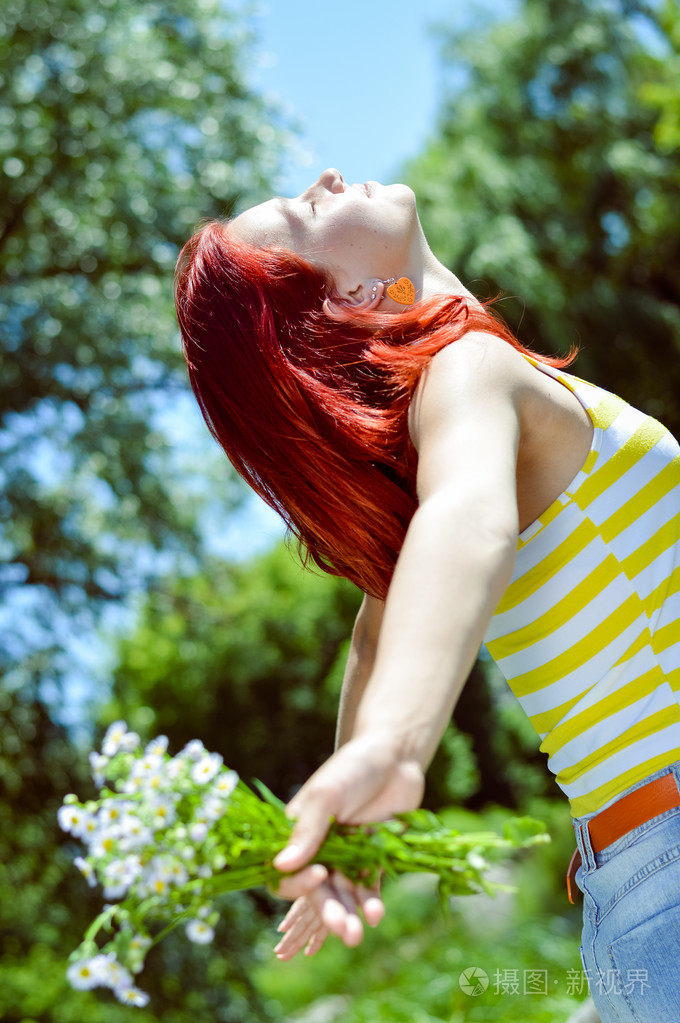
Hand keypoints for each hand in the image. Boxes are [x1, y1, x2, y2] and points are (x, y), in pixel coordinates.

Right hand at [271, 733, 423, 952]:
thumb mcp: (327, 794)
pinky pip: (368, 886)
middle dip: (328, 911)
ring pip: (343, 894)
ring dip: (349, 914)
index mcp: (297, 833)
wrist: (394, 756)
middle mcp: (319, 850)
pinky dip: (370, 901)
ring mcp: (346, 856)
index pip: (287, 872)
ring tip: (359, 934)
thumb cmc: (353, 767)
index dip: (297, 882)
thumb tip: (281, 866)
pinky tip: (376, 914)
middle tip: (343, 931)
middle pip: (317, 890)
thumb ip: (307, 830)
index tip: (317, 877)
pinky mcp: (373, 859)